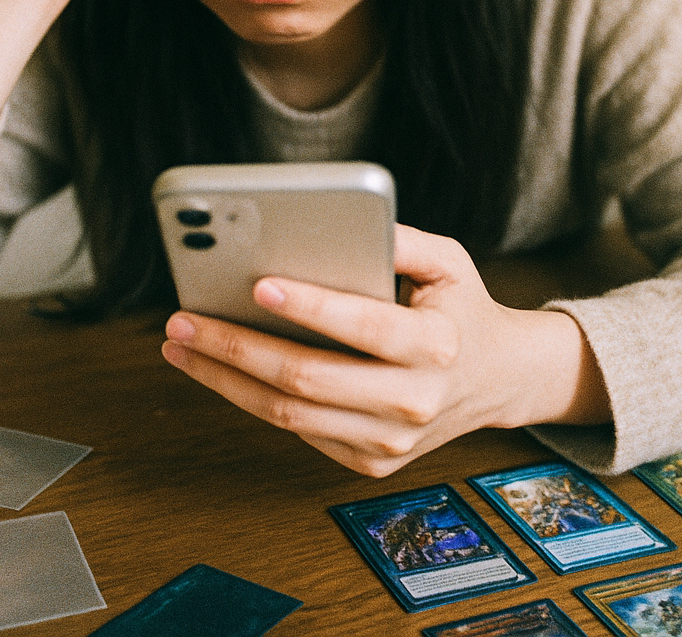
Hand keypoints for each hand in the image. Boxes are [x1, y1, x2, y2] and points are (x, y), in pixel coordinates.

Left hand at [160, 224, 609, 476]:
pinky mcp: (373, 461)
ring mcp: (392, 440)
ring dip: (225, 379)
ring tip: (181, 345)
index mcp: (437, 345)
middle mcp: (415, 400)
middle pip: (307, 378)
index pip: (364, 327)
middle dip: (235, 348)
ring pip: (290, 414)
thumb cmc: (460, 309)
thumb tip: (334, 220)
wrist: (499, 379)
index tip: (258, 283)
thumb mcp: (448, 261)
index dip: (310, 306)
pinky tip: (219, 368)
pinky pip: (299, 430)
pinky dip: (251, 399)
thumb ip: (398, 238)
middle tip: (184, 320)